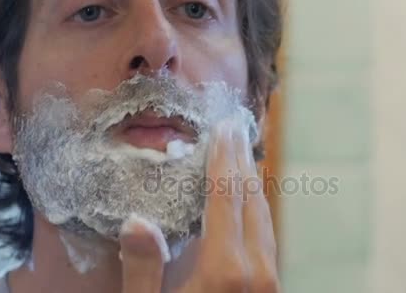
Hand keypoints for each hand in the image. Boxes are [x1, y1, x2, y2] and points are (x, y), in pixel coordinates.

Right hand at [120, 119, 279, 292]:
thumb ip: (143, 268)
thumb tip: (135, 222)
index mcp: (224, 268)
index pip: (226, 198)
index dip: (223, 159)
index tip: (223, 128)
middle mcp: (255, 269)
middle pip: (251, 200)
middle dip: (241, 161)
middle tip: (234, 128)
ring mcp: (269, 280)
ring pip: (263, 217)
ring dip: (251, 181)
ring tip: (241, 153)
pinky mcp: (270, 287)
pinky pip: (266, 235)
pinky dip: (255, 207)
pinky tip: (247, 200)